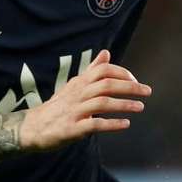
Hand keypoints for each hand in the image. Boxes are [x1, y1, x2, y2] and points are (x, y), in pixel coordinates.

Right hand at [19, 49, 151, 150]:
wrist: (33, 127)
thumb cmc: (59, 105)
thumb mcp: (74, 85)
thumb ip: (92, 70)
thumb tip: (106, 53)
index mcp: (80, 82)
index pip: (104, 70)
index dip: (122, 73)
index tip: (136, 80)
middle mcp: (78, 94)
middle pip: (106, 84)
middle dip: (129, 87)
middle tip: (147, 91)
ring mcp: (75, 111)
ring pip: (102, 103)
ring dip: (123, 104)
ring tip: (140, 107)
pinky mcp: (72, 128)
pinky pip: (94, 124)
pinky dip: (112, 124)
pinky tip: (125, 124)